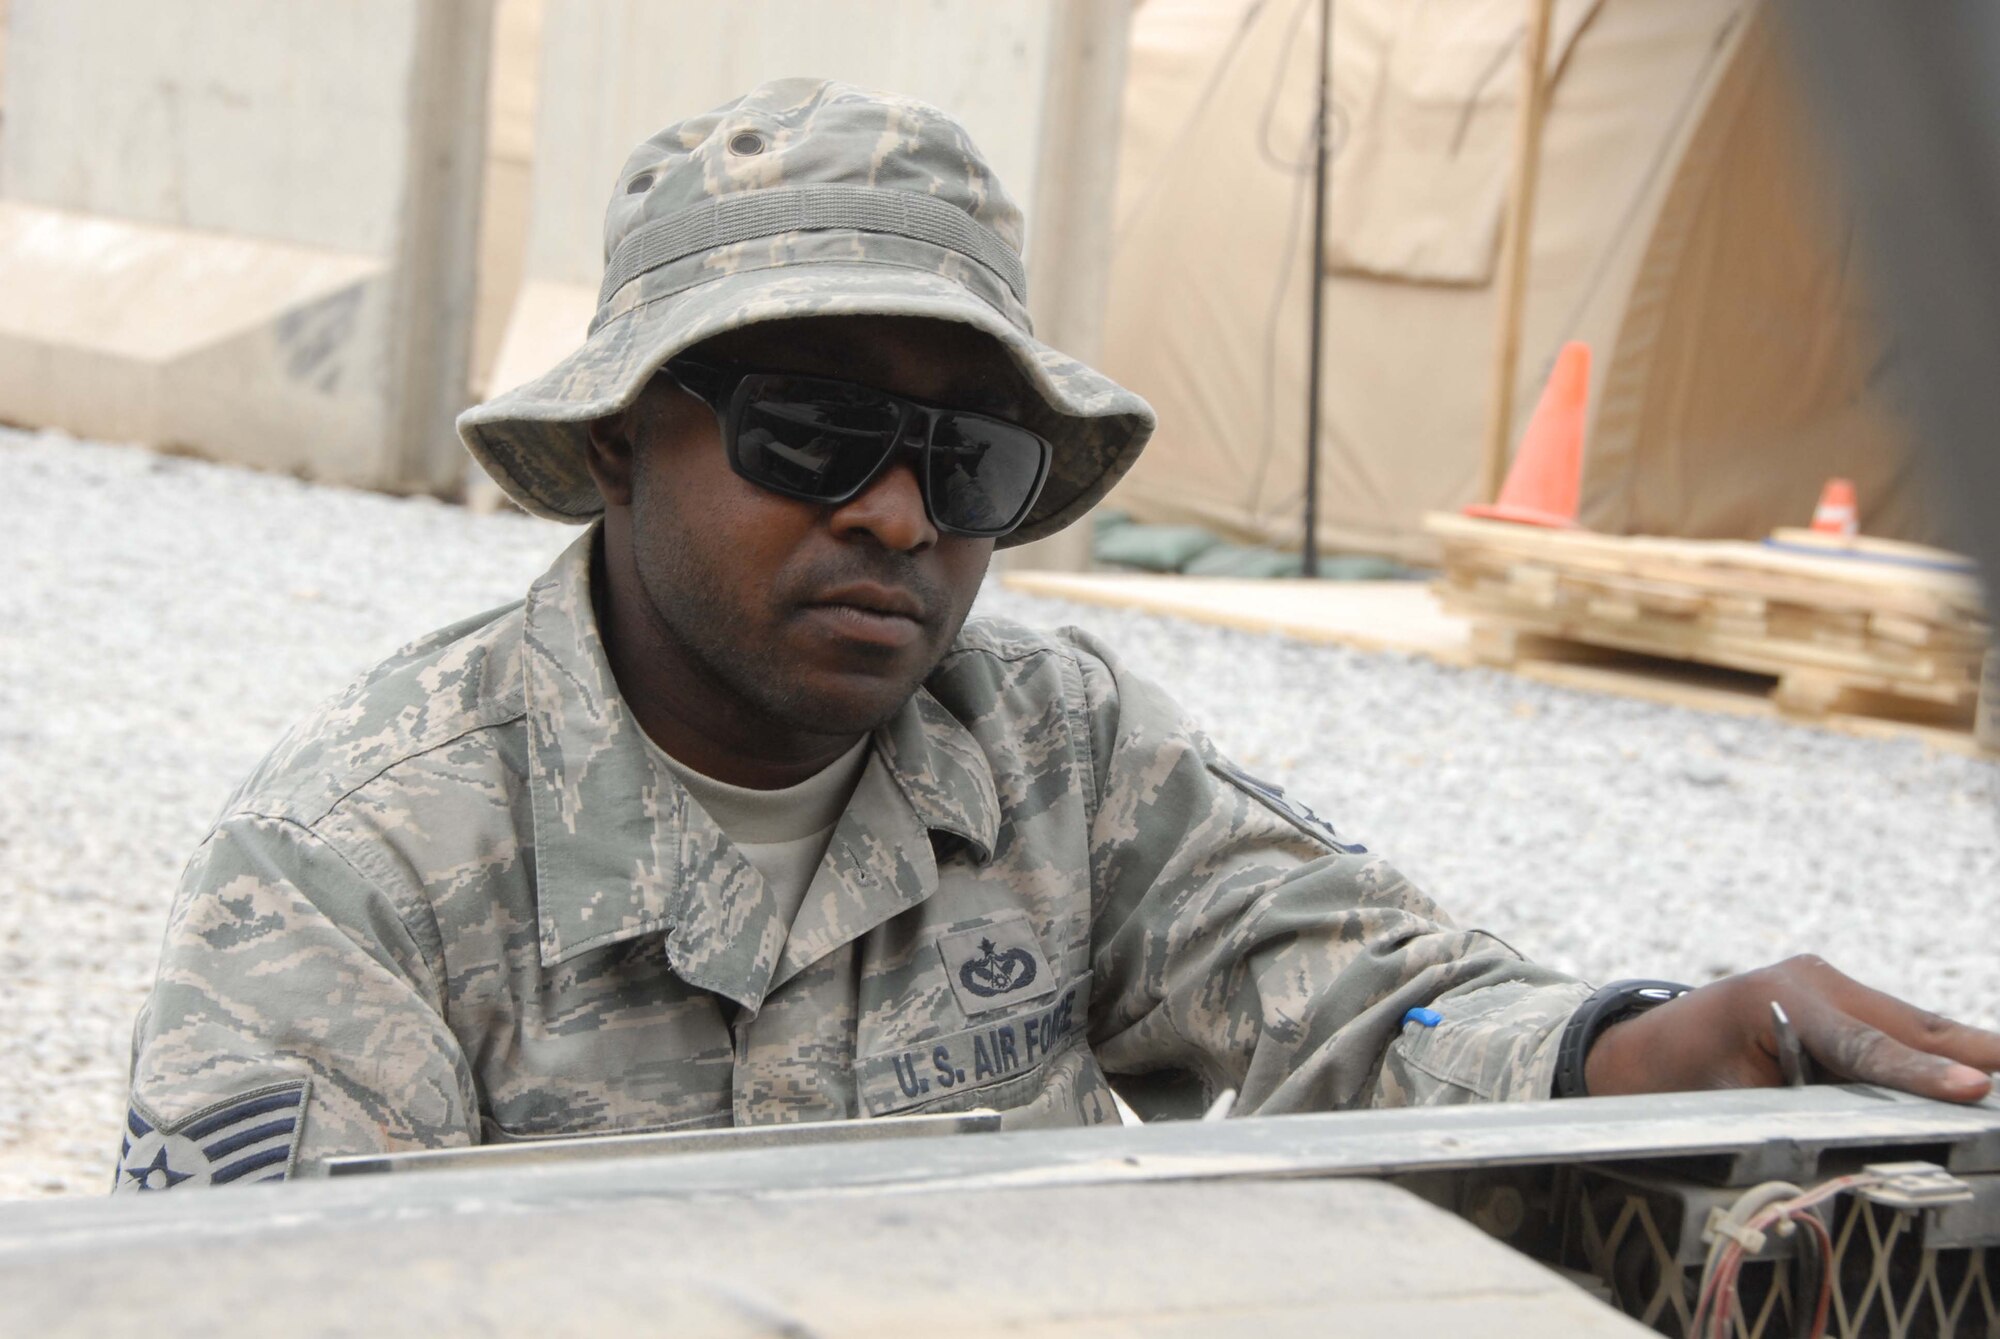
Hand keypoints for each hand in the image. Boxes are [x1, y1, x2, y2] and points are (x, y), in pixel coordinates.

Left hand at [1584, 955, 1999, 1102]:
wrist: (1648, 1050)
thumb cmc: (1683, 1082)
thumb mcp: (1731, 1101)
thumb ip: (1801, 1107)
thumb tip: (1875, 1129)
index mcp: (1777, 1000)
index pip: (1865, 1047)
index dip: (1922, 1073)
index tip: (1974, 1088)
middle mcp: (1809, 979)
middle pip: (1908, 1025)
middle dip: (1972, 1053)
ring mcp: (1826, 981)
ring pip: (1913, 1023)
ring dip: (1966, 1051)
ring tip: (1996, 1079)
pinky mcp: (1838, 994)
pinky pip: (1898, 1027)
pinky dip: (1937, 1051)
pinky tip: (1980, 1069)